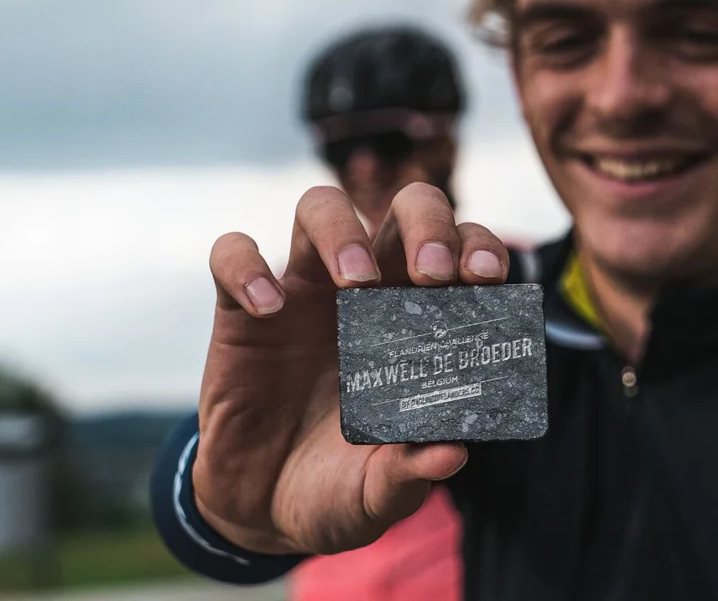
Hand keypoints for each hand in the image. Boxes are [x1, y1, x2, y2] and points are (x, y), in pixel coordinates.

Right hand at [192, 182, 509, 555]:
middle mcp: (367, 291)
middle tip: (432, 275)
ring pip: (319, 207)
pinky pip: (231, 255)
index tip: (485, 277)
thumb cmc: (340, 487)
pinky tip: (267, 309)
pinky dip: (247, 268)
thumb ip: (412, 474)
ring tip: (355, 281)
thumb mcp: (380, 492)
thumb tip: (452, 453)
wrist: (265, 511)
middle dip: (427, 224)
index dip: (479, 248)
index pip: (460, 252)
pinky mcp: (241, 311)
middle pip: (404, 208)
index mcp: (419, 322)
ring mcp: (302, 292)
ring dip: (342, 230)